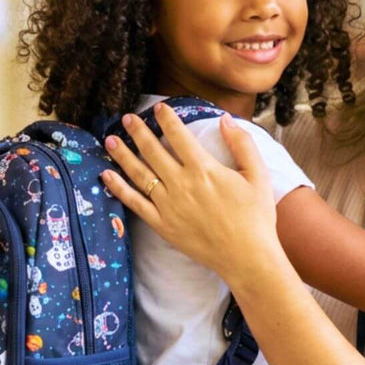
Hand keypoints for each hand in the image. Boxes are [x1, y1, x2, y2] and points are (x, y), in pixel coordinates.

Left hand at [100, 104, 280, 279]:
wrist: (247, 258)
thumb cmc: (256, 216)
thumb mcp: (258, 175)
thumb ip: (242, 144)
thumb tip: (225, 119)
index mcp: (204, 170)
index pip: (179, 136)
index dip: (167, 119)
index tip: (158, 107)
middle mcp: (182, 185)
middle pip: (153, 151)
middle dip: (138, 131)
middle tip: (127, 118)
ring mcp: (169, 206)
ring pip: (139, 174)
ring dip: (122, 155)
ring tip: (109, 140)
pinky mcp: (163, 225)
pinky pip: (135, 204)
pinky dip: (119, 188)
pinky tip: (106, 175)